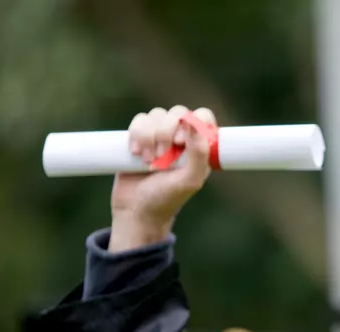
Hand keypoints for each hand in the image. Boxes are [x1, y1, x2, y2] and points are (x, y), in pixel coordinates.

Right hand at [109, 105, 216, 251]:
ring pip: (156, 115)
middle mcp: (181, 139)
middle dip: (166, 131)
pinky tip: (136, 153)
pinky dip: (136, 134)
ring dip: (149, 136)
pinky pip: (139, 120)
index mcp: (199, 147)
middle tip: (162, 157)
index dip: (193, 122)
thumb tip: (194, 123)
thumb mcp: (190, 181)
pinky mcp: (139, 137)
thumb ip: (199, 154)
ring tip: (148, 161)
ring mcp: (160, 136)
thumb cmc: (167, 198)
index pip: (203, 117)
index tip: (181, 141)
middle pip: (178, 112)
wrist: (136, 210)